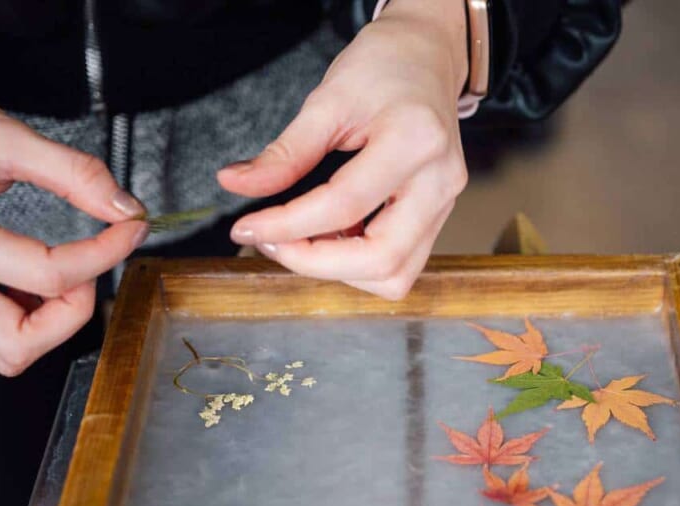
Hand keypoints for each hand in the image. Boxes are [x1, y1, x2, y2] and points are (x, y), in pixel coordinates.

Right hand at [0, 57, 147, 375]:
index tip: (130, 229)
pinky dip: (36, 311)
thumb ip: (73, 173)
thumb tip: (123, 207)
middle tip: (89, 264)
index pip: (46, 275)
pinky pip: (0, 326)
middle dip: (70, 314)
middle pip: (17, 346)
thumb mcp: (3, 133)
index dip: (104, 254)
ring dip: (53, 320)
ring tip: (69, 266)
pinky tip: (47, 269)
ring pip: (8, 348)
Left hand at [219, 0, 468, 299]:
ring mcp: (445, 204)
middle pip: (381, 259)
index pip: (344, 204)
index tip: (247, 228)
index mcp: (414, 140)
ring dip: (340, 270)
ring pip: (395, 275)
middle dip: (316, 263)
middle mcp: (439, 181)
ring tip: (304, 237)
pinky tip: (333, 236)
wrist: (427, 56)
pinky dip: (359, 263)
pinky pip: (401, 264)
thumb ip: (285, 152)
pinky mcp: (439, 216)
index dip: (287, 225)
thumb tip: (234, 184)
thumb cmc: (383, 68)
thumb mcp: (327, 100)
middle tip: (273, 243)